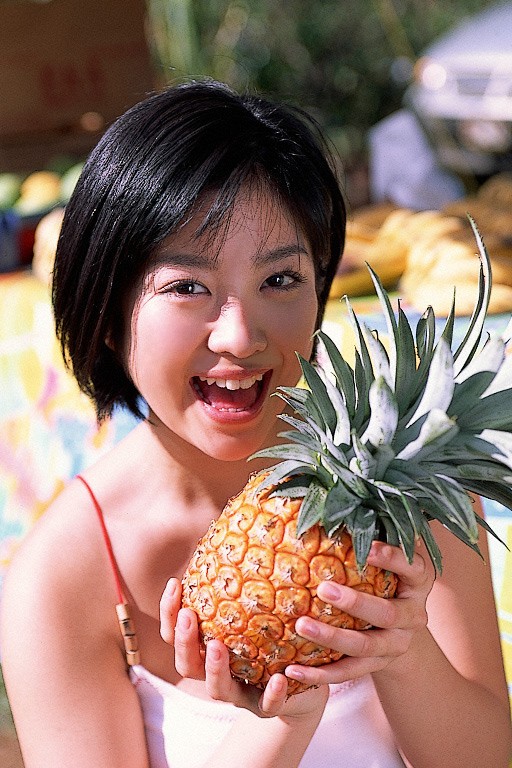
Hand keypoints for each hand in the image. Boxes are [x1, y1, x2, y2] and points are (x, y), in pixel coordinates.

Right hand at [160, 577, 328, 719]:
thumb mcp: (251, 609)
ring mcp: (241, 693)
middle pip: (186, 665)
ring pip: (218, 690)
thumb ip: (237, 581)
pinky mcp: (269, 707)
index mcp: (206, 648)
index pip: (174, 633)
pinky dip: (270, 694)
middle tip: (189, 617)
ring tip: (218, 647)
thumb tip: (233, 526)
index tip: (175, 583)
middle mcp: (217, 673)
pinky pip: (266, 707)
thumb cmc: (272, 637)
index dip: (168, 612)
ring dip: (215, 669)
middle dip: (183, 641)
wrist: (303, 684)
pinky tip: (277, 678)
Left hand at [285, 540, 435, 687]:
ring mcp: (396, 645)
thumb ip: (375, 525)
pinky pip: (347, 673)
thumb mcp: (391, 551)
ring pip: (364, 647)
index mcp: (418, 580)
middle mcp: (413, 615)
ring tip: (301, 626)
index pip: (412, 568)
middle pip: (386, 613)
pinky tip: (292, 670)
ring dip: (331, 639)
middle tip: (324, 588)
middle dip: (355, 603)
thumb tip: (342, 486)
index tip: (371, 546)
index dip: (393, 558)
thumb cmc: (387, 574)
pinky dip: (320, 675)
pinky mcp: (377, 666)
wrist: (403, 628)